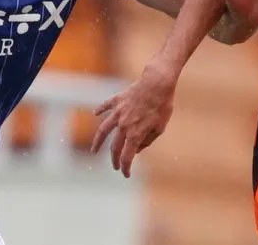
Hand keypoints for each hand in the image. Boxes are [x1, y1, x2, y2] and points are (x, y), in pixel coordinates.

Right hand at [91, 60, 177, 177]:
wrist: (157, 83)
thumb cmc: (162, 105)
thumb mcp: (160, 127)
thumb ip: (148, 140)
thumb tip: (138, 149)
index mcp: (135, 134)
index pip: (127, 156)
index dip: (125, 168)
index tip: (126, 174)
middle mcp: (123, 125)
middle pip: (114, 147)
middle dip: (114, 159)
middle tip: (115, 166)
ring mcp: (118, 112)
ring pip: (103, 130)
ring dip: (98, 142)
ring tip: (94, 150)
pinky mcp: (117, 100)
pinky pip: (105, 106)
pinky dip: (99, 110)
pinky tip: (95, 114)